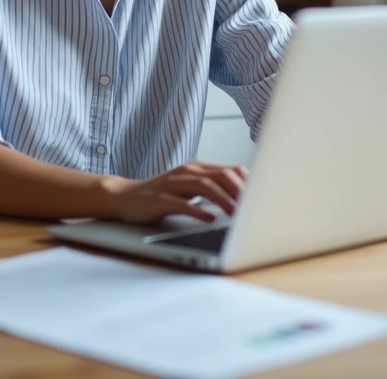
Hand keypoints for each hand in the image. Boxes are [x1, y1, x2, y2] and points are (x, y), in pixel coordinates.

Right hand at [101, 161, 247, 223]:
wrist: (124, 196)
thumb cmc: (162, 194)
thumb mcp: (189, 186)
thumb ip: (213, 185)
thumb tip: (244, 188)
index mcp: (196, 168)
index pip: (229, 171)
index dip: (247, 185)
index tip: (261, 200)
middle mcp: (186, 172)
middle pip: (219, 176)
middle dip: (238, 192)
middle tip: (252, 208)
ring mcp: (172, 184)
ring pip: (203, 186)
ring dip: (222, 200)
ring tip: (234, 213)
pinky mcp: (159, 200)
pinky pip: (181, 203)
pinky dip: (197, 210)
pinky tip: (209, 218)